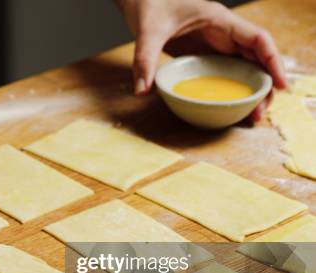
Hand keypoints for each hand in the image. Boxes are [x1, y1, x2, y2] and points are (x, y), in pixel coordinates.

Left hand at [117, 0, 285, 120]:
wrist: (139, 0)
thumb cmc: (149, 5)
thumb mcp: (147, 32)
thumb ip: (144, 59)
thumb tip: (141, 90)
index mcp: (219, 20)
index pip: (258, 38)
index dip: (273, 60)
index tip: (280, 84)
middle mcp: (224, 31)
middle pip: (257, 58)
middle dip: (265, 84)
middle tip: (260, 113)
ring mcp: (216, 43)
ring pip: (245, 66)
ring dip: (252, 89)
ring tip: (251, 115)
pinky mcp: (205, 53)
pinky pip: (227, 71)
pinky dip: (235, 88)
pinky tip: (234, 107)